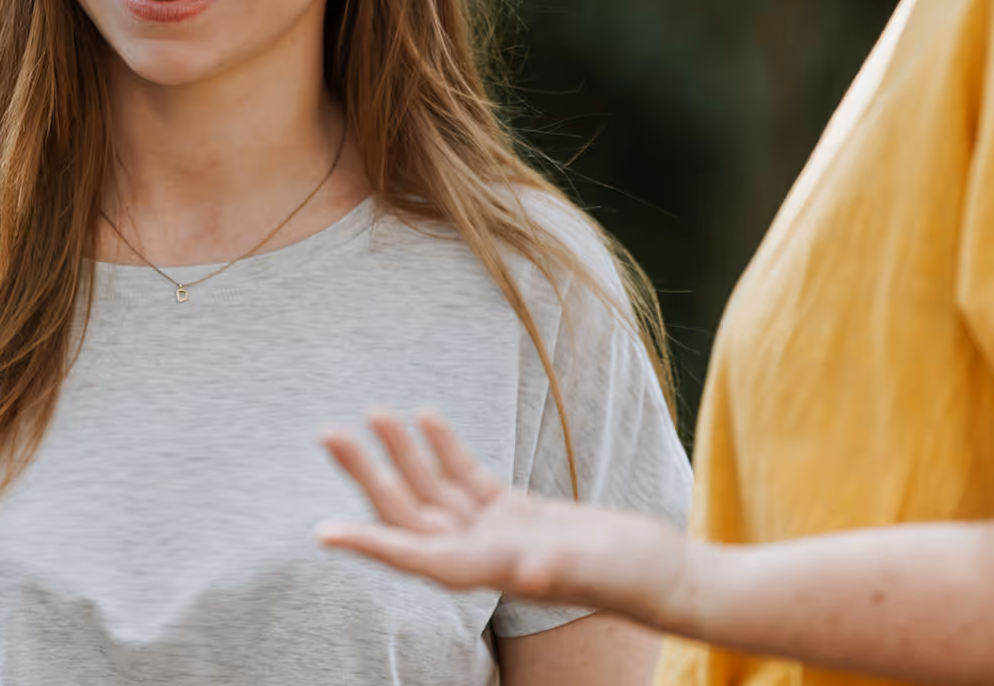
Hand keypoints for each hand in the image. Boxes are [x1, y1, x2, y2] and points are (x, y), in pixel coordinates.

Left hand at [314, 411, 689, 623]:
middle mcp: (483, 555)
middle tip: (328, 433)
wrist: (670, 577)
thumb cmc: (636, 580)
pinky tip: (427, 419)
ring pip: (435, 490)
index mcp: (489, 571)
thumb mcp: (595, 569)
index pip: (414, 556)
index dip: (368, 543)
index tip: (322, 532)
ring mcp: (499, 532)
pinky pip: (469, 479)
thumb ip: (557, 567)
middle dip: (369, 474)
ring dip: (403, 453)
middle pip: (410, 513)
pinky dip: (446, 450)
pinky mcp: (519, 514)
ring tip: (373, 412)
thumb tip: (531, 571)